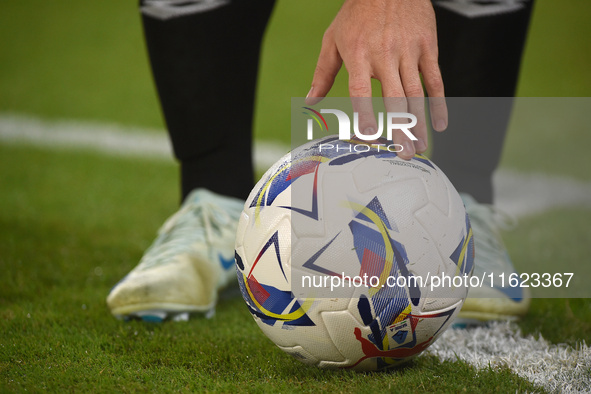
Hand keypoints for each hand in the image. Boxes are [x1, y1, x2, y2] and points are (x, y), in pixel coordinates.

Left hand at [306, 0, 446, 158]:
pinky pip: (436, 79)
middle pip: (394, 98)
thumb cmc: (358, 12)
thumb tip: (311, 101)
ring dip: (420, 123)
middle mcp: (385, 55)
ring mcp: (408, 51)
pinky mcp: (427, 47)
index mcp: (359, 55)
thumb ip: (322, 73)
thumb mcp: (333, 39)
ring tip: (421, 146)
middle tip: (404, 153)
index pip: (361, 90)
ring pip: (416, 93)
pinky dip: (439, 102)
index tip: (369, 134)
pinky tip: (440, 123)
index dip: (366, 112)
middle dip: (401, 129)